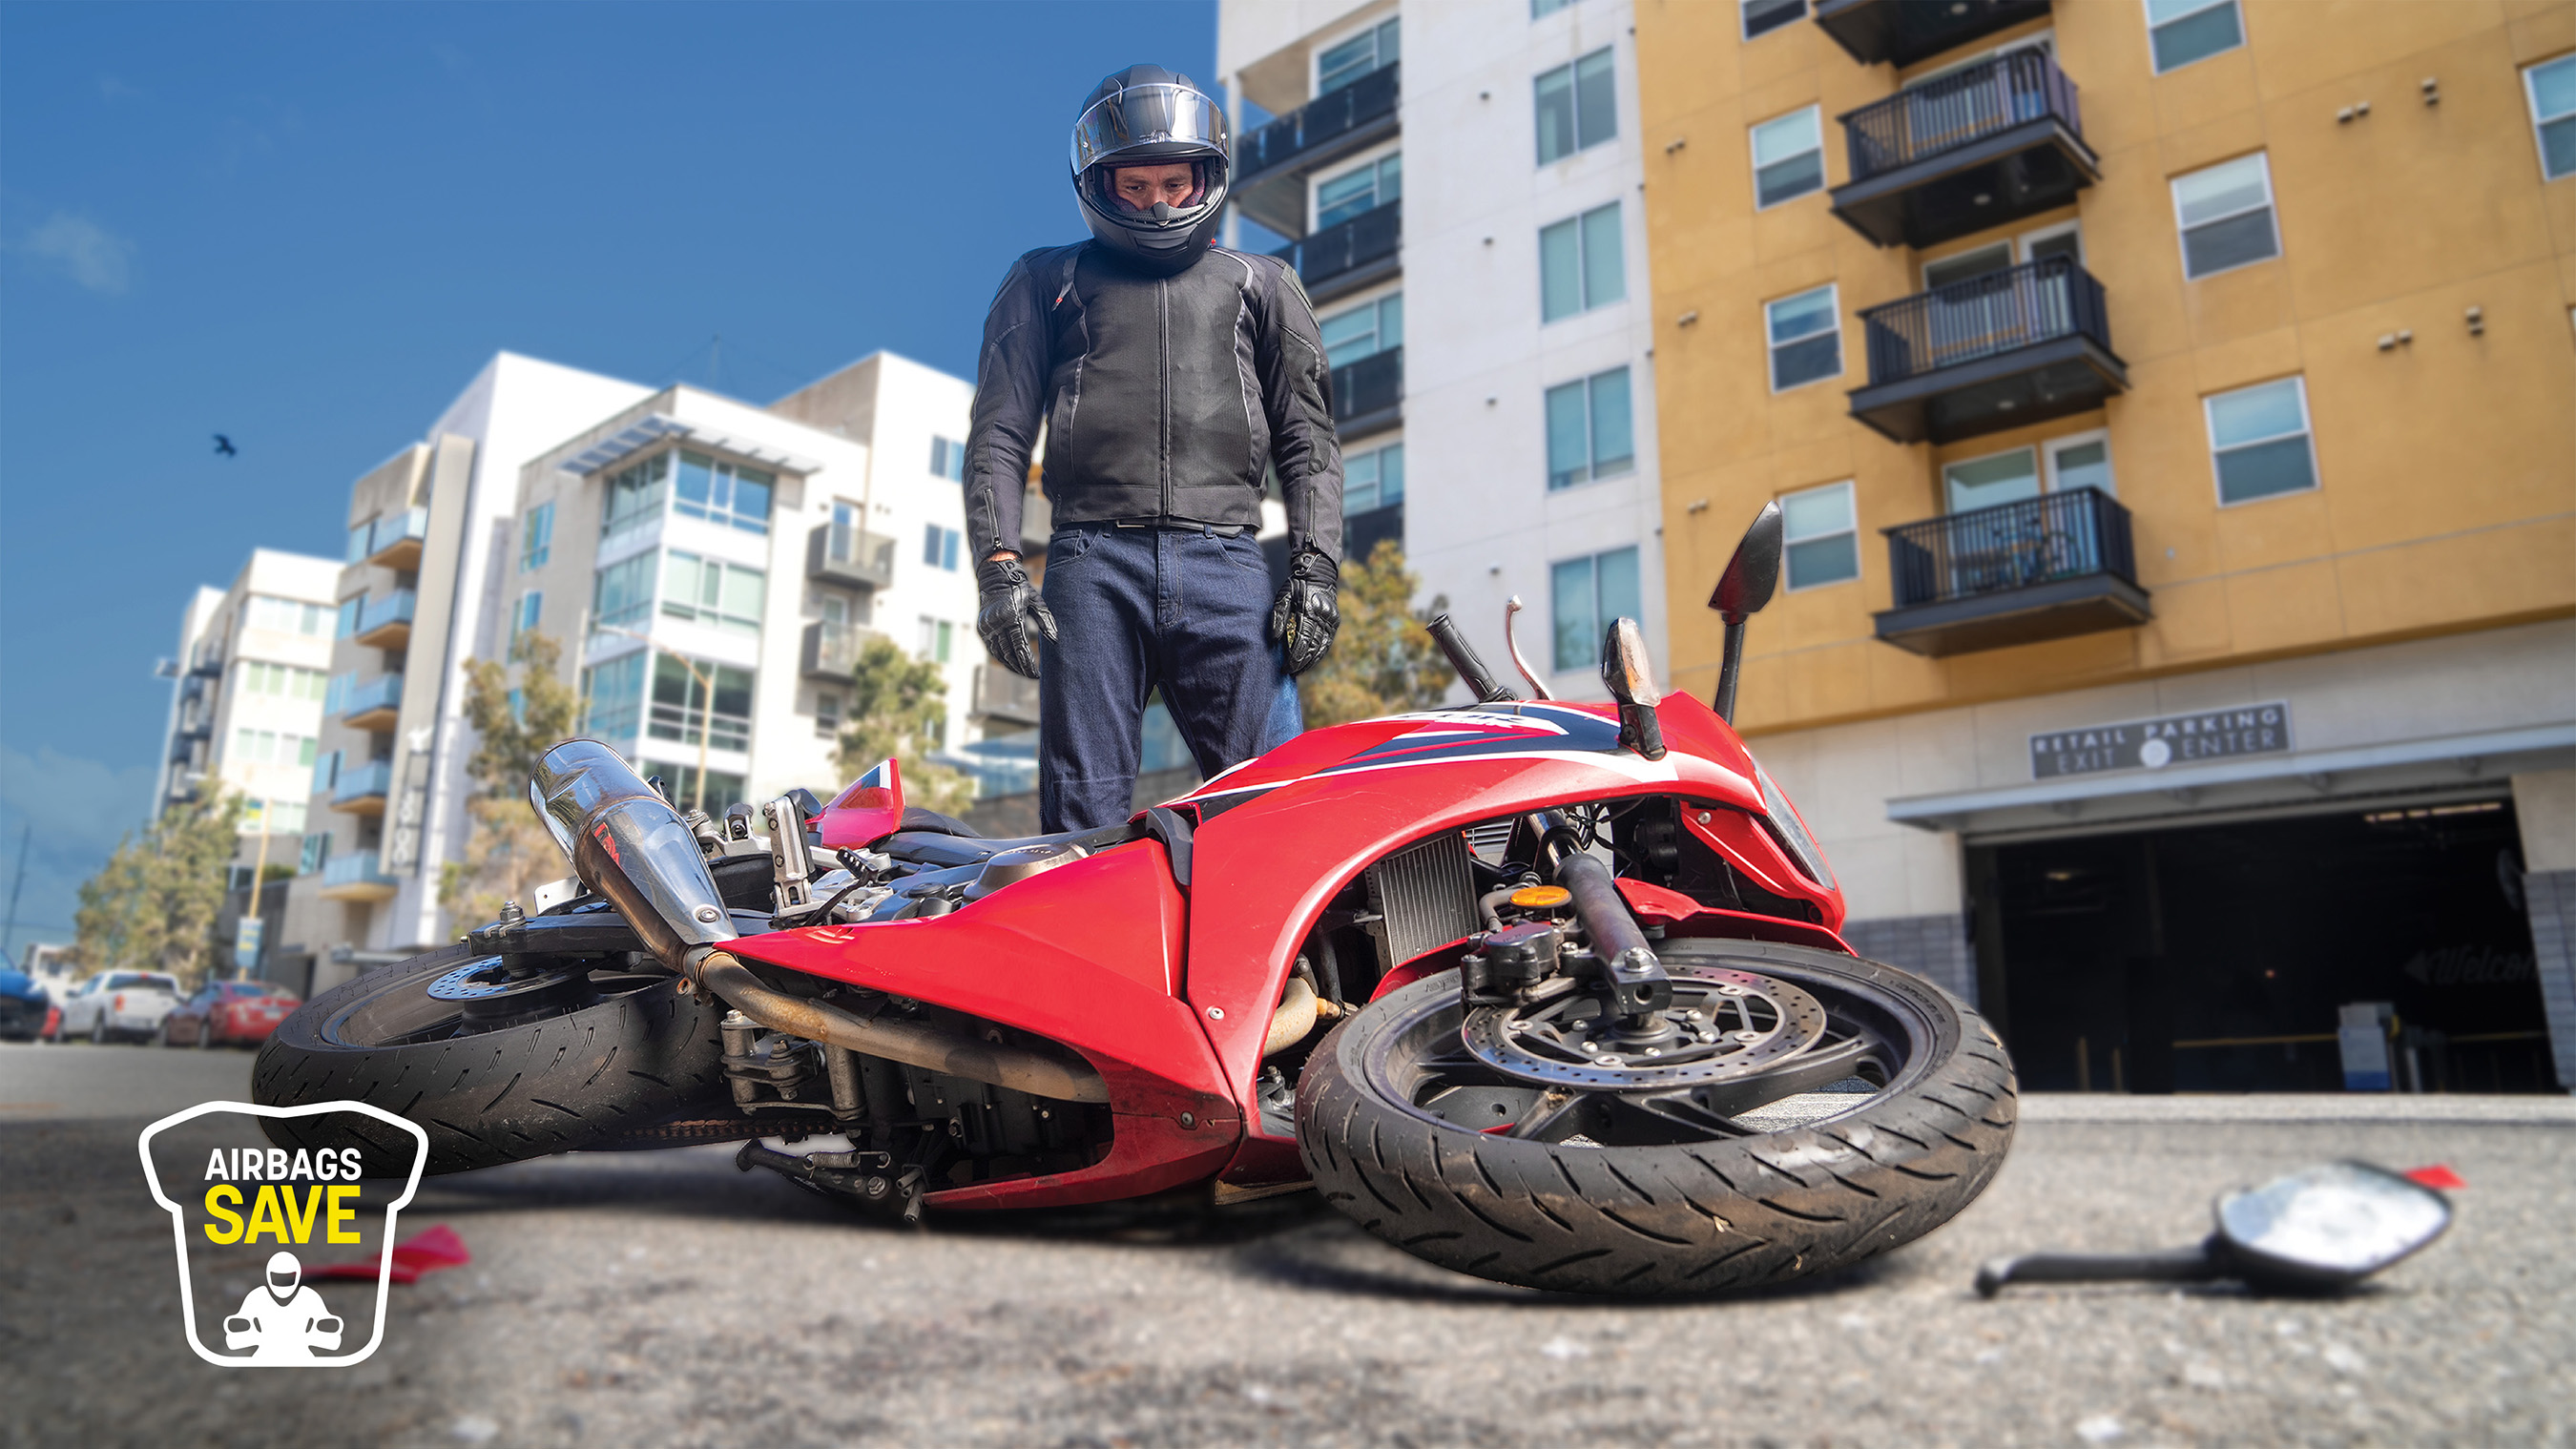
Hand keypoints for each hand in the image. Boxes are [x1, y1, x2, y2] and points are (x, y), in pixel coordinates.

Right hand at [976, 556, 1055, 679]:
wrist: (995, 578)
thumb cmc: (1020, 590)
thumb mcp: (1037, 602)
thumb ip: (1046, 621)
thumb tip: (1055, 641)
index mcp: (1012, 617)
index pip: (1020, 647)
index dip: (1028, 664)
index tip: (1037, 675)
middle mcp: (996, 624)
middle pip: (1009, 654)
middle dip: (1021, 669)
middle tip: (1032, 677)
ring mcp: (986, 627)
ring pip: (998, 654)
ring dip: (1011, 666)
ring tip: (1023, 673)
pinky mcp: (981, 629)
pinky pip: (991, 649)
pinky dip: (1001, 658)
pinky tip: (1011, 664)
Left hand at [1268, 548, 1338, 675]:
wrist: (1319, 573)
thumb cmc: (1296, 585)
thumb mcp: (1283, 596)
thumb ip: (1278, 616)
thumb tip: (1275, 638)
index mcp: (1308, 610)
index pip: (1302, 640)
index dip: (1294, 657)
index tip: (1285, 667)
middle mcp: (1322, 617)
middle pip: (1312, 647)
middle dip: (1301, 662)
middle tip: (1290, 672)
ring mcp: (1331, 620)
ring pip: (1321, 647)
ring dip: (1310, 661)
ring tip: (1299, 671)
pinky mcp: (1335, 622)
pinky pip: (1327, 642)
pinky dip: (1319, 654)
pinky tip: (1311, 662)